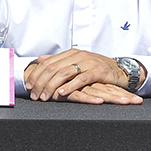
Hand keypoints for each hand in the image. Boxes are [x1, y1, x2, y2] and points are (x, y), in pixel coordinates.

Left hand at [24, 48, 142, 103]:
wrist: (121, 69)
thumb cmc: (97, 68)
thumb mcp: (77, 62)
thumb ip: (58, 61)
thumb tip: (40, 59)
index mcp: (70, 53)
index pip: (48, 63)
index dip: (37, 75)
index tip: (28, 86)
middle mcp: (77, 55)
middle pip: (53, 68)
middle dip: (41, 82)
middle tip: (34, 94)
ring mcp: (88, 62)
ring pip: (64, 73)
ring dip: (51, 86)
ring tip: (44, 96)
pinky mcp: (98, 71)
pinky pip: (80, 79)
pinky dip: (69, 86)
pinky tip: (61, 93)